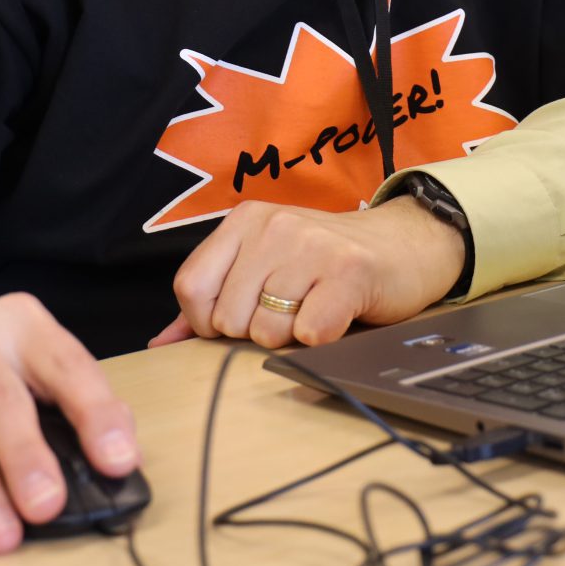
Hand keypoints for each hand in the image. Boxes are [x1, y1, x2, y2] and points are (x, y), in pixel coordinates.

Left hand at [150, 196, 464, 350]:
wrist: (404, 243)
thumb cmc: (326, 262)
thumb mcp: (264, 265)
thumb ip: (210, 301)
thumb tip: (160, 344)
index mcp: (244, 221)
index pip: (190, 288)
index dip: (208, 322)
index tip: (242, 319)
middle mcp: (273, 226)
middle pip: (228, 318)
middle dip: (256, 332)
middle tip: (291, 310)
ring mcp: (311, 245)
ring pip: (267, 331)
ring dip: (292, 337)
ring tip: (314, 309)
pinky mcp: (348, 271)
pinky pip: (310, 333)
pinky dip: (322, 338)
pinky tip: (336, 314)